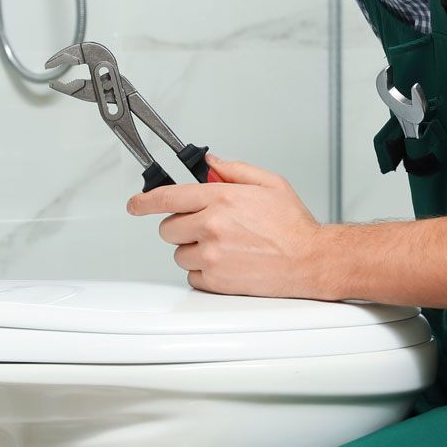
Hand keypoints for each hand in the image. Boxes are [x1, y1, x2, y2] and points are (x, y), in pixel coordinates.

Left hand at [127, 154, 331, 297]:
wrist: (310, 260)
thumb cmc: (293, 225)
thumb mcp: (269, 183)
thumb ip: (234, 170)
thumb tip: (210, 165)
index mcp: (222, 198)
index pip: (168, 196)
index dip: (145, 200)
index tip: (135, 204)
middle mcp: (213, 226)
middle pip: (169, 228)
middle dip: (183, 227)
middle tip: (206, 227)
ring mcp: (212, 255)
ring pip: (180, 254)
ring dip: (194, 251)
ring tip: (225, 248)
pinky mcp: (216, 281)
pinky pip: (192, 277)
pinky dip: (205, 272)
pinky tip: (228, 264)